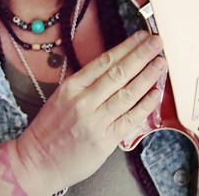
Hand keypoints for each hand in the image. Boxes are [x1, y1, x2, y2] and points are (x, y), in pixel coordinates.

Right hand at [14, 30, 165, 193]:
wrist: (38, 162)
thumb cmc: (50, 129)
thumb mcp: (62, 96)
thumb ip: (87, 83)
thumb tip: (116, 66)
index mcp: (72, 86)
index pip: (105, 61)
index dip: (126, 47)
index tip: (140, 37)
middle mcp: (84, 101)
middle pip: (119, 73)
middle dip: (142, 55)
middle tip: (156, 43)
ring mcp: (95, 121)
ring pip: (128, 93)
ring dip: (148, 76)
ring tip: (160, 63)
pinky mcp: (105, 141)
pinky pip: (130, 119)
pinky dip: (145, 105)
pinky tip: (155, 93)